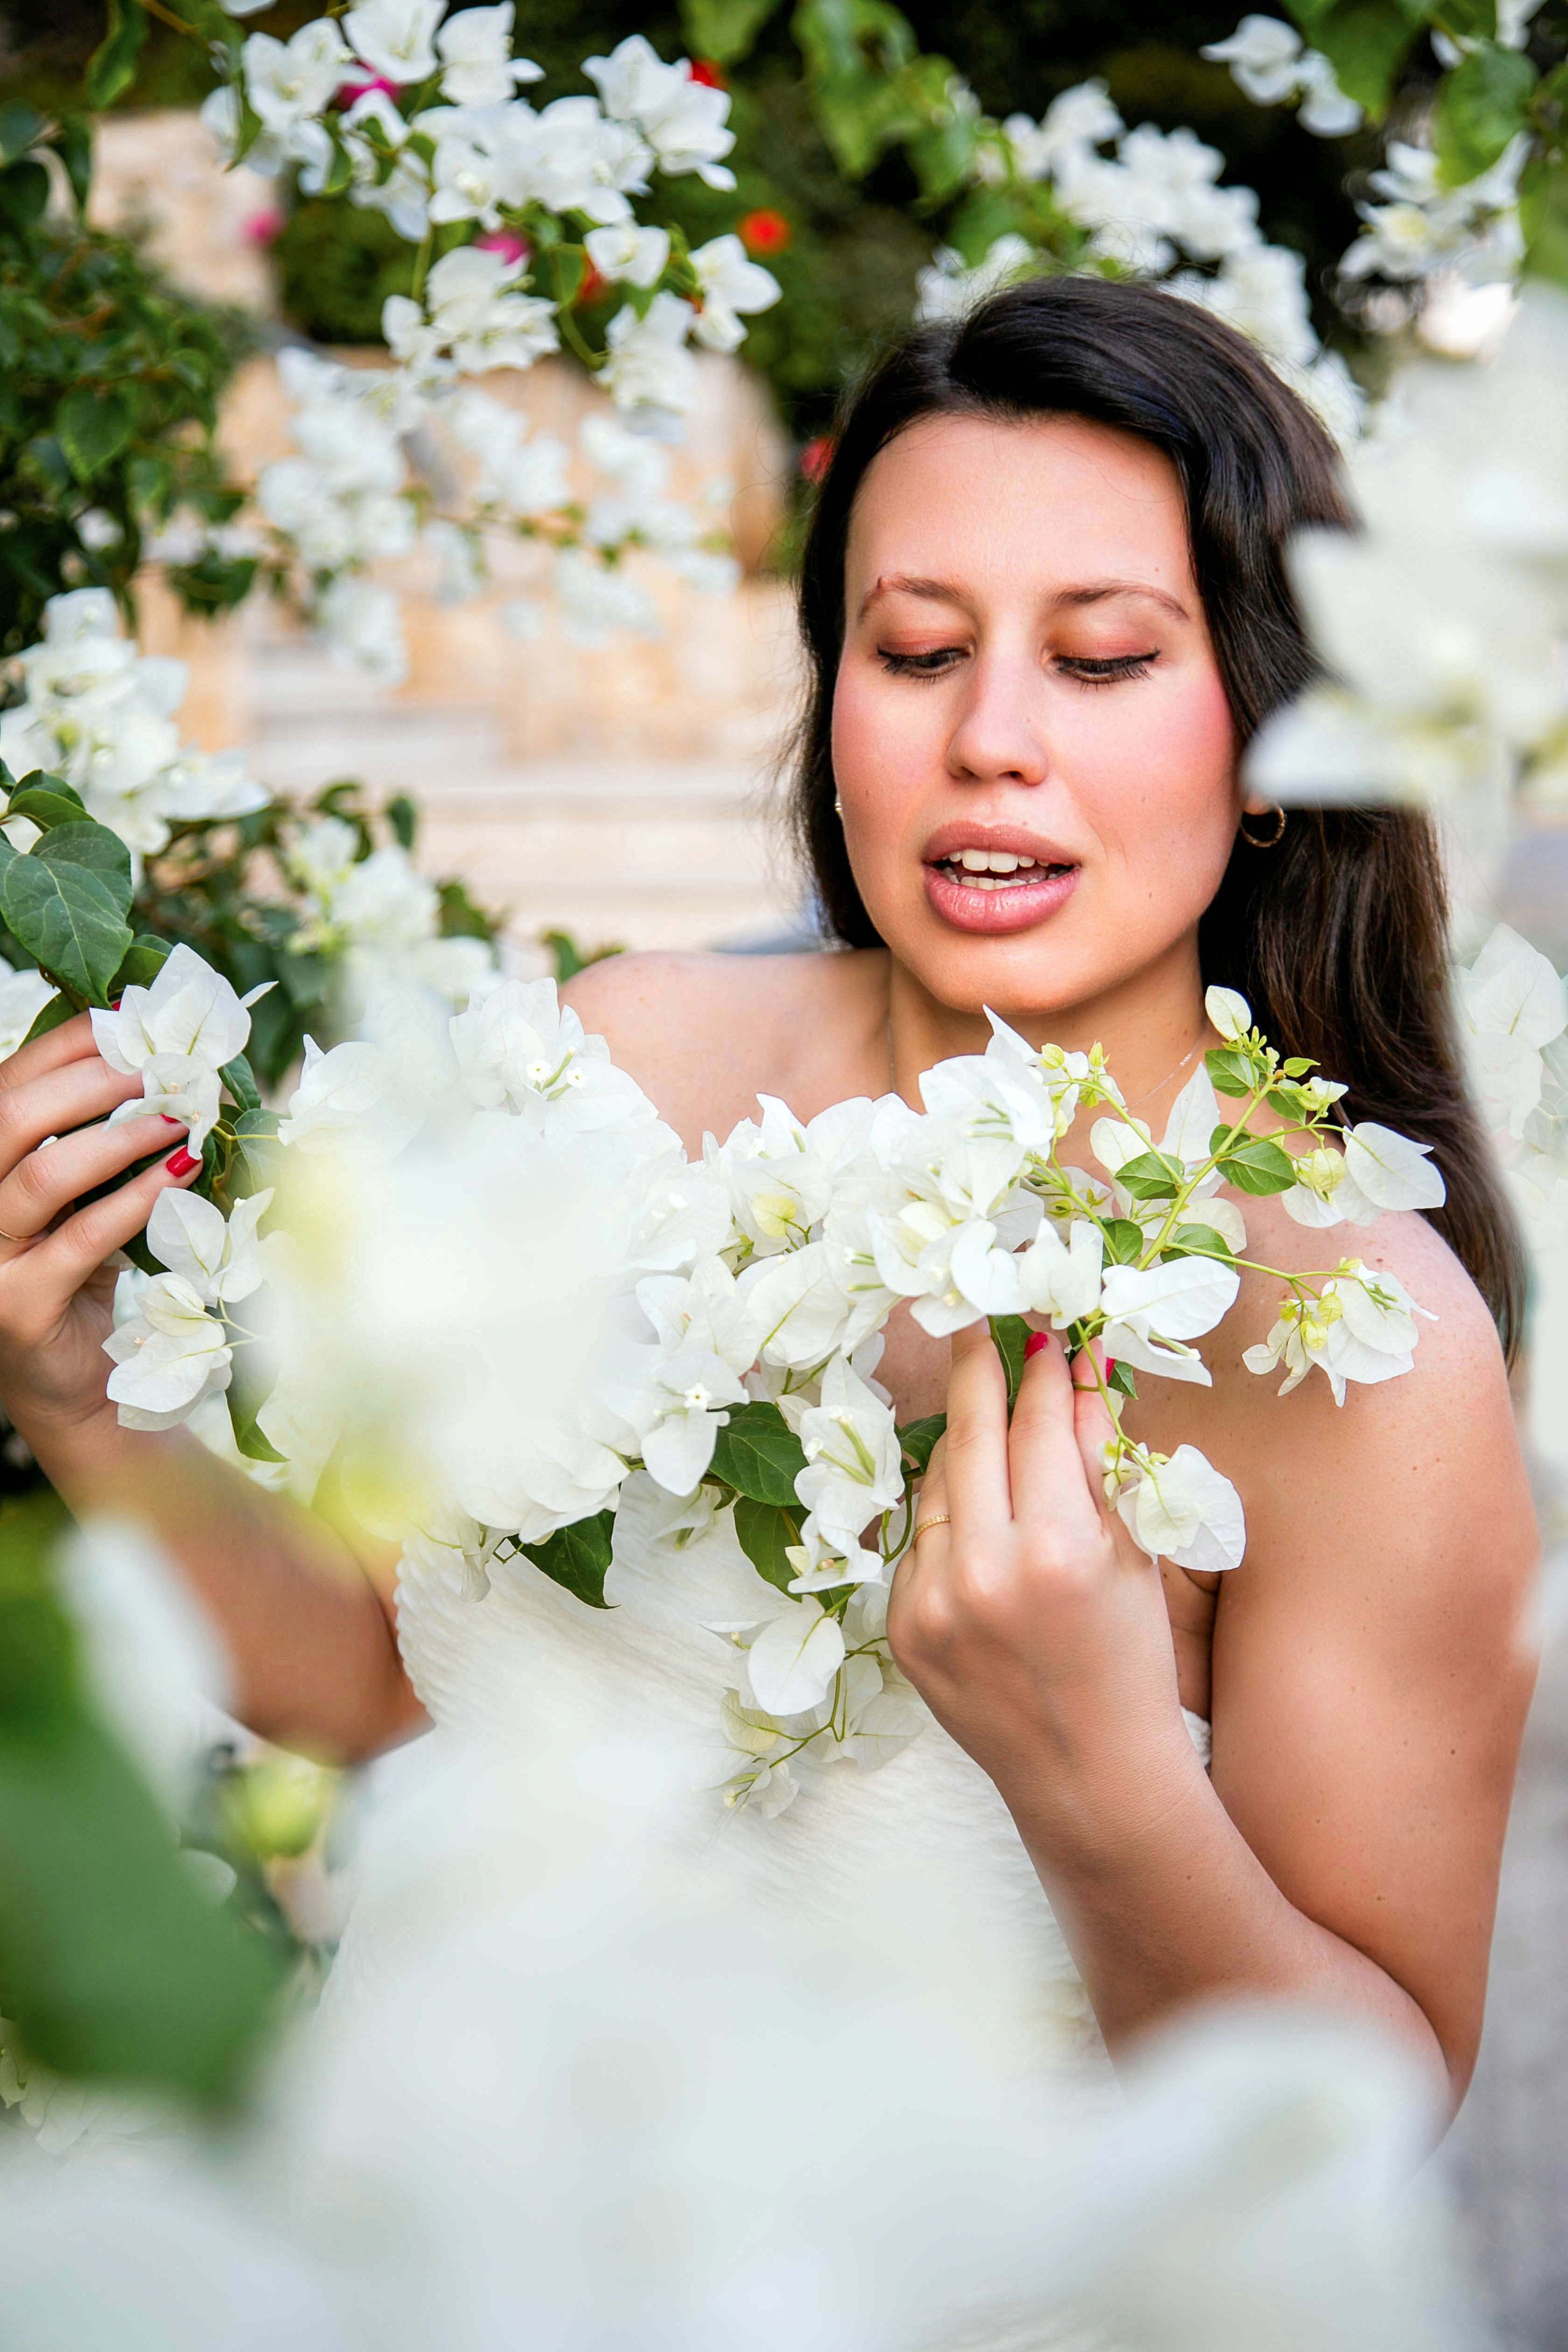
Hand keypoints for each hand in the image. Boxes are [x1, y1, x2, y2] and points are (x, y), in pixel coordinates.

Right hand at [0, 1013, 199, 1441]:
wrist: (78, 1388)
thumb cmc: (83, 1279)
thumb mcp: (83, 1201)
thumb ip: (97, 1143)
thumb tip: (158, 1066)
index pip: (6, 1086)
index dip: (64, 1046)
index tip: (129, 1021)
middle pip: (10, 1118)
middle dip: (89, 1081)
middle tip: (159, 1066)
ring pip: (43, 1177)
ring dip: (118, 1138)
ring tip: (178, 1118)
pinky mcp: (18, 1306)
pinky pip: (81, 1238)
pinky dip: (135, 1202)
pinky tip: (180, 1176)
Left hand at [887, 1325, 1204, 1855]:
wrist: (1090, 1776)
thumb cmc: (1130, 1662)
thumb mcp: (1133, 1557)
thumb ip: (1099, 1462)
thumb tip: (1080, 1370)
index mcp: (1057, 1555)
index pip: (1039, 1429)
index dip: (1042, 1371)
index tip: (1041, 1327)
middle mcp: (985, 1575)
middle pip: (972, 1437)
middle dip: (979, 1369)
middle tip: (978, 1318)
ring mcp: (933, 1604)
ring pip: (937, 1482)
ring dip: (962, 1440)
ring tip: (985, 1410)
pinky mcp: (902, 1628)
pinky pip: (920, 1538)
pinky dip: (946, 1512)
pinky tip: (973, 1502)